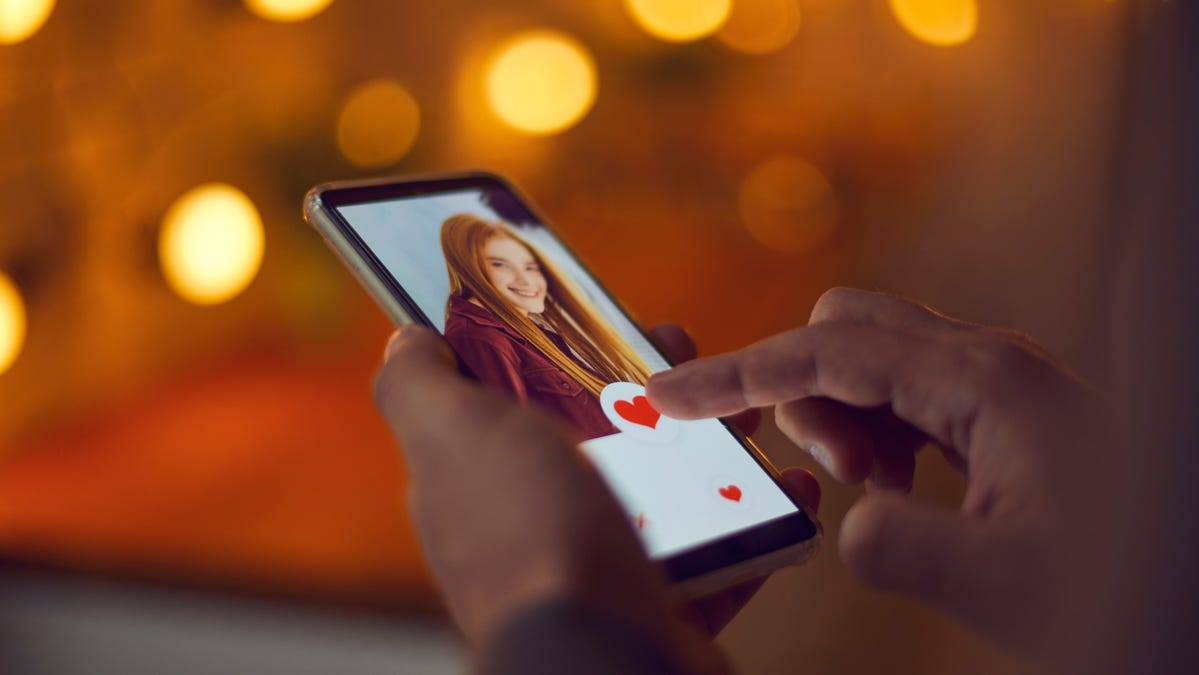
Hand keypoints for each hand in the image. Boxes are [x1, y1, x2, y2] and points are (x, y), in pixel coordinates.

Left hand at [374, 324, 818, 671]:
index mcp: (477, 478)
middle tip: (690, 358)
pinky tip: (785, 490)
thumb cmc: (527, 538)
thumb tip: (406, 339)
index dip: (549, 346)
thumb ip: (416, 386)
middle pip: (591, 433)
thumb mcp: (452, 436)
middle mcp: (531, 524)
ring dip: (709, 445)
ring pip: (660, 488)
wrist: (605, 663)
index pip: (507, 395)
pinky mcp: (661, 606)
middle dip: (644, 388)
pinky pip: (716, 552)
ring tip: (748, 414)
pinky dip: (753, 520)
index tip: (603, 315)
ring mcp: (597, 568)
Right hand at [646, 288, 1113, 662]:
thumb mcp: (1009, 585)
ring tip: (874, 487)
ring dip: (845, 417)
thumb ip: (908, 552)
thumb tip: (846, 529)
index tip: (670, 394)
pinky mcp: (999, 406)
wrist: (1181, 574)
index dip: (738, 374)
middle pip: (848, 330)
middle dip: (805, 390)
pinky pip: (907, 392)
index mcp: (979, 383)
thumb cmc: (1122, 573)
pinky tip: (902, 484)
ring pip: (874, 358)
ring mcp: (994, 379)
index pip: (825, 354)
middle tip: (831, 471)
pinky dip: (878, 431)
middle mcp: (984, 362)